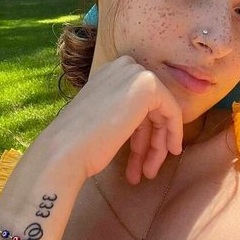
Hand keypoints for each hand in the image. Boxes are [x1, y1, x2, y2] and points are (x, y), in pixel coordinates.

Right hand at [43, 56, 183, 184]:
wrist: (66, 150)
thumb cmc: (78, 143)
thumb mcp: (104, 119)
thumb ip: (123, 112)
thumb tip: (143, 121)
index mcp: (108, 73)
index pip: (137, 102)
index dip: (142, 132)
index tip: (141, 157)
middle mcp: (122, 67)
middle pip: (151, 108)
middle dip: (151, 141)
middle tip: (146, 170)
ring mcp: (135, 74)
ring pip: (162, 112)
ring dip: (157, 145)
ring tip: (148, 173)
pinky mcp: (149, 86)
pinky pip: (173, 111)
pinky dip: (173, 133)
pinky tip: (168, 153)